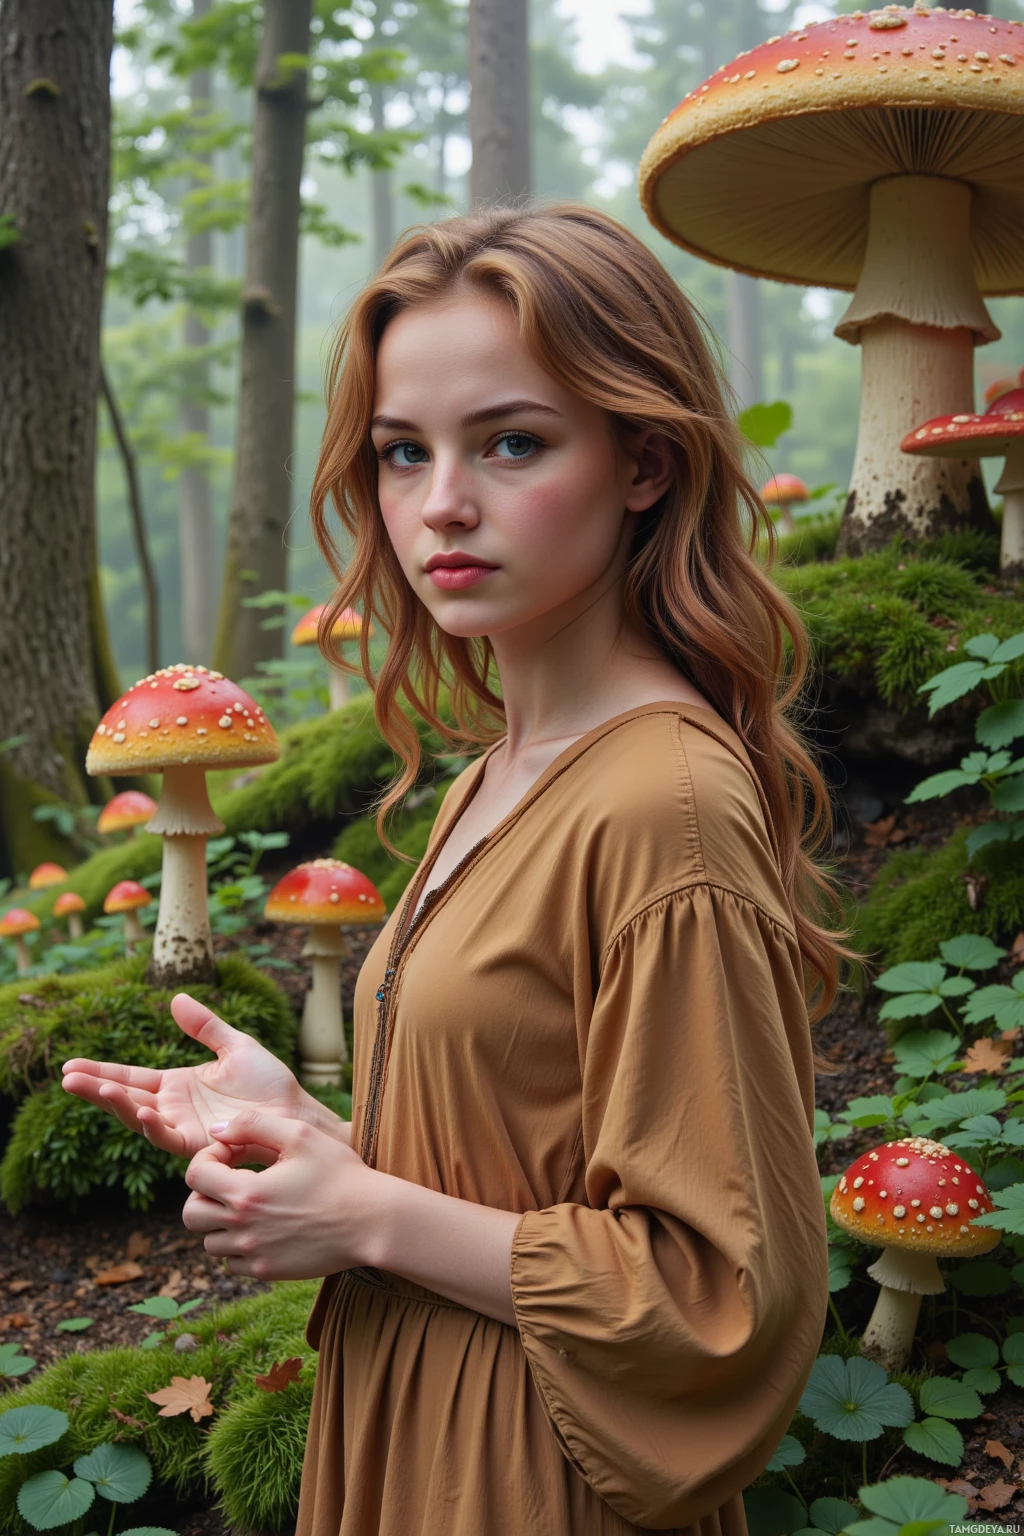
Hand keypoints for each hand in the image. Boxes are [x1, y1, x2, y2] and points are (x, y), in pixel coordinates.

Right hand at [61, 993, 351, 1159]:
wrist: (295, 1112)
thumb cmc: (270, 1085)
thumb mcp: (236, 1046)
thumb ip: (206, 1026)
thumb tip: (175, 999)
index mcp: (178, 1085)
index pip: (131, 1077)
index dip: (101, 1072)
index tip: (69, 1067)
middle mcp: (174, 1108)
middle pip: (125, 1098)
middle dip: (95, 1089)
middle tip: (66, 1078)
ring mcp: (184, 1128)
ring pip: (141, 1119)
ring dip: (118, 1105)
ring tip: (97, 1089)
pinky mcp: (199, 1144)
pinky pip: (169, 1137)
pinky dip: (154, 1125)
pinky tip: (143, 1110)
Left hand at [182, 1109, 378, 1279]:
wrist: (371, 1221)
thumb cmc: (340, 1174)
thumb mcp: (301, 1136)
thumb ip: (253, 1125)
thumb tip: (217, 1129)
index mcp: (247, 1193)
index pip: (195, 1176)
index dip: (207, 1157)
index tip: (232, 1153)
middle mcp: (244, 1228)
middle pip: (192, 1214)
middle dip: (204, 1193)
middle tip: (230, 1182)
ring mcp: (254, 1254)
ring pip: (210, 1242)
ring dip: (220, 1222)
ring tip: (248, 1205)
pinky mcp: (267, 1271)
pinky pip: (232, 1263)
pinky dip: (237, 1246)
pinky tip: (262, 1227)